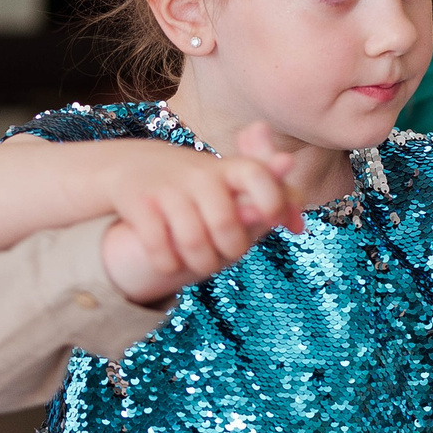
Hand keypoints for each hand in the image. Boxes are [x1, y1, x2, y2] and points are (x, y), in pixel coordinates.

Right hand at [99, 122, 301, 302]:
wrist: (133, 168)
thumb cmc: (199, 186)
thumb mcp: (234, 183)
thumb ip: (274, 198)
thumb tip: (299, 227)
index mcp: (230, 168)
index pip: (259, 174)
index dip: (273, 201)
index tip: (275, 223)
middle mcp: (201, 174)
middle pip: (226, 223)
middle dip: (230, 251)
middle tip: (227, 253)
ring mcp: (169, 188)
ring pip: (194, 241)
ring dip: (200, 263)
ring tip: (201, 264)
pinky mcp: (140, 202)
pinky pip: (160, 248)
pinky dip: (168, 263)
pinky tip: (171, 263)